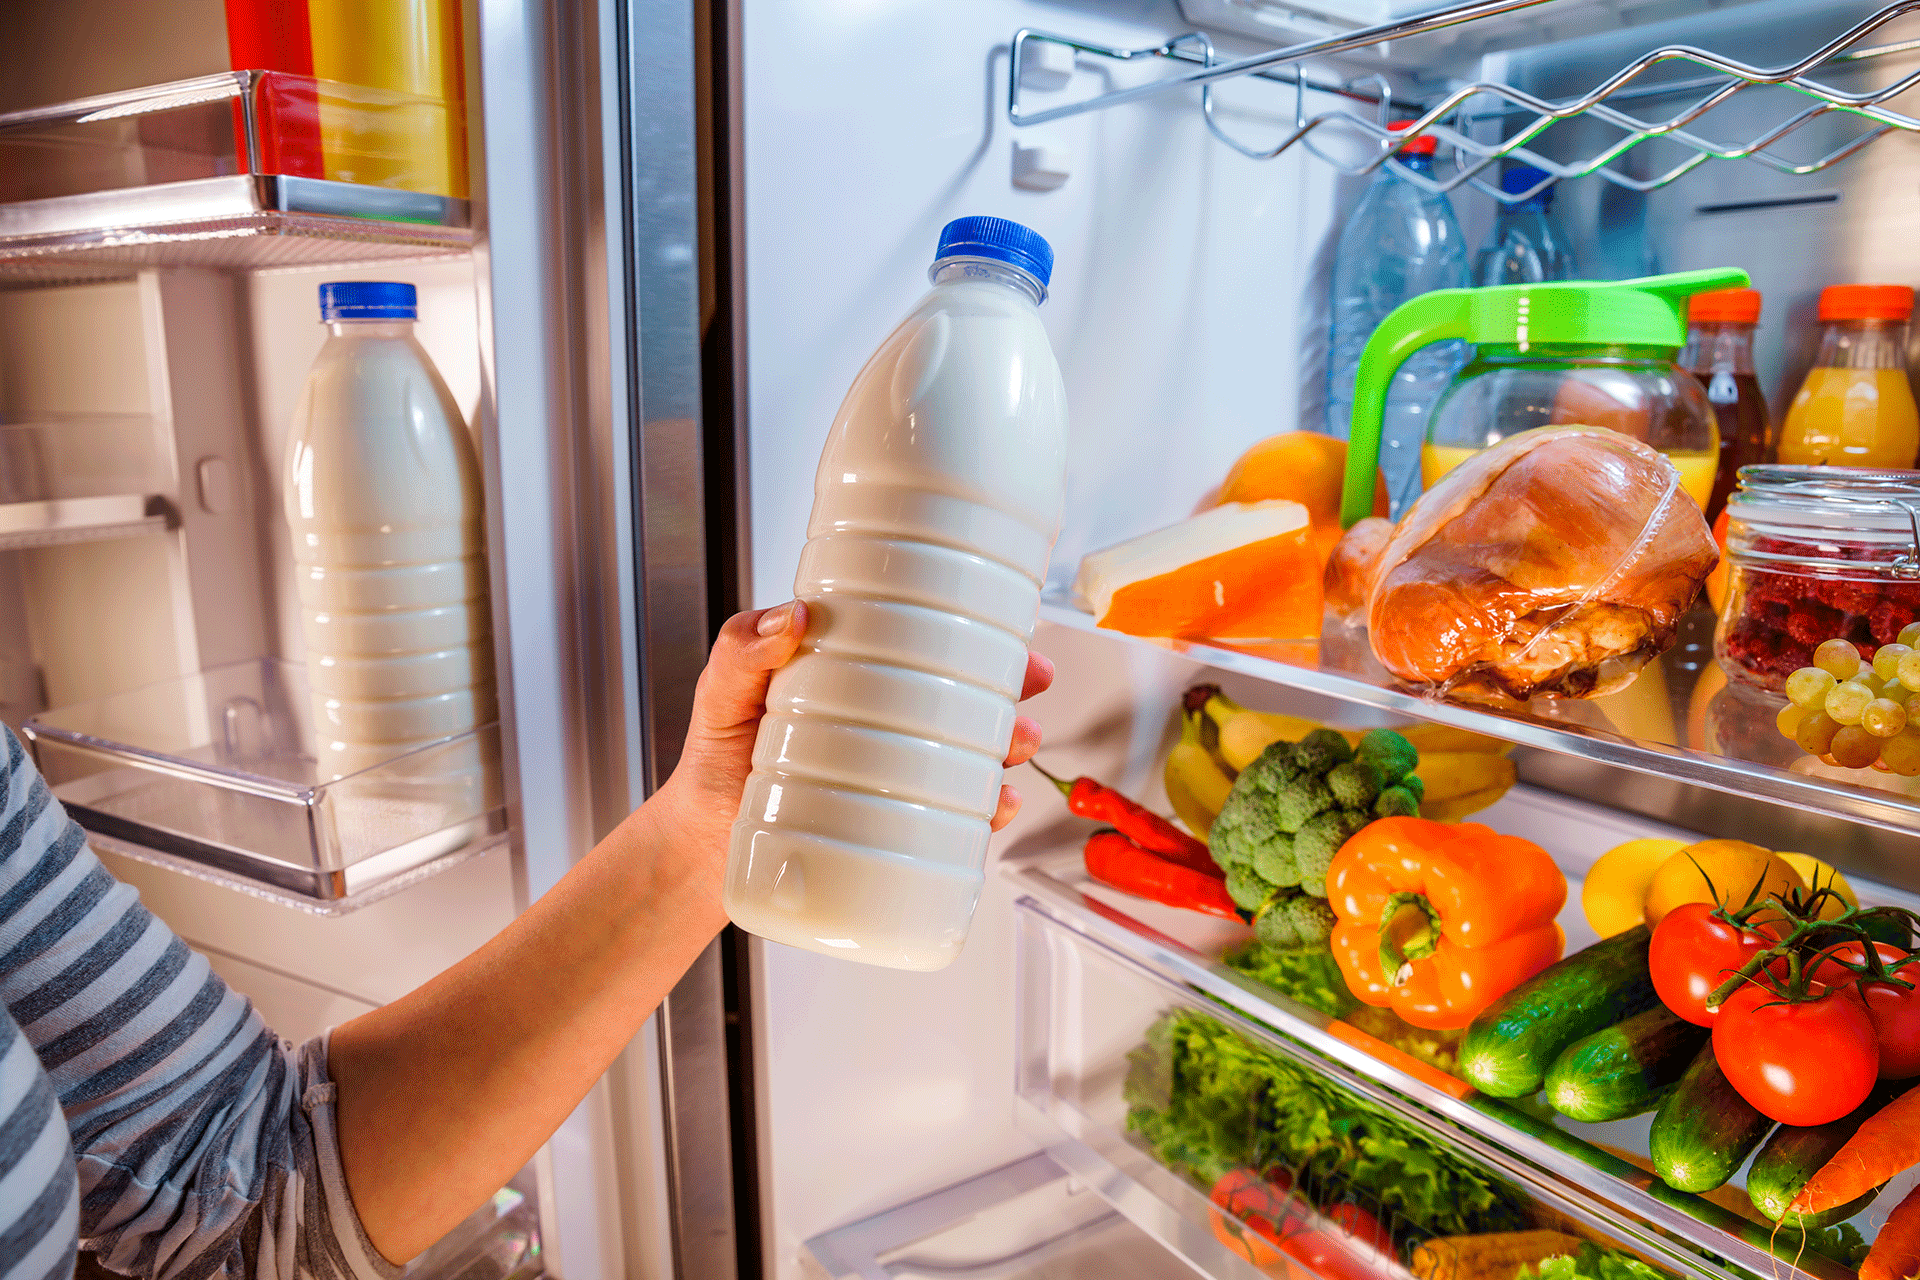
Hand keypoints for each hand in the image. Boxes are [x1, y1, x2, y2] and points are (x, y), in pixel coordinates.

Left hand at [655, 601, 1055, 896]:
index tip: (1006, 621)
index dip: (974, 628)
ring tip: (1016, 744)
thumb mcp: (722, 692)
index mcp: (856, 673)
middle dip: (1013, 684)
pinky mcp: (898, 824)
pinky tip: (996, 805)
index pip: (925, 640)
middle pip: (967, 693)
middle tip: (1031, 679)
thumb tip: (786, 618)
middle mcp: (886, 719)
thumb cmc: (714, 759)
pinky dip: (988, 810)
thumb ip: (741, 651)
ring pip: (974, 751)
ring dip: (1011, 744)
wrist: (705, 847)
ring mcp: (896, 773)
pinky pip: (959, 816)